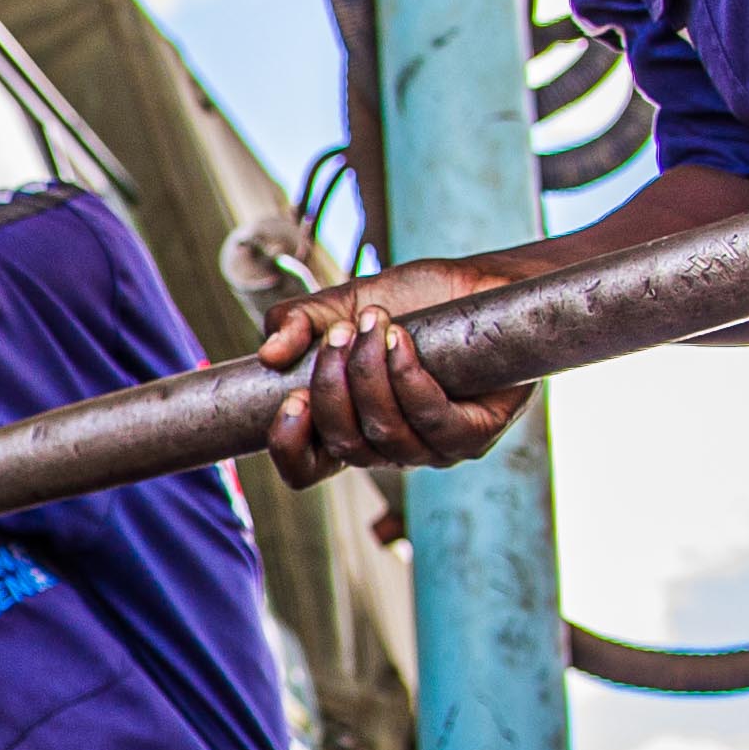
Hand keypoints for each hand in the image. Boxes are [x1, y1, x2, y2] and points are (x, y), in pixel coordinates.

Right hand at [256, 254, 538, 482]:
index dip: (289, 447)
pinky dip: (409, 379)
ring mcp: (432, 449)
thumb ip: (298, 322)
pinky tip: (403, 341)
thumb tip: (268, 354)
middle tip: (340, 334)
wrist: (481, 281)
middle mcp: (390, 447)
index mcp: (352, 427)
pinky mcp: (474, 435)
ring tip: (376, 322)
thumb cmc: (416, 299)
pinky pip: (431, 421)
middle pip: (344, 446)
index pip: (307, 468)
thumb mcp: (343, 303)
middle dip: (333, 387)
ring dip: (371, 375)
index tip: (291, 399)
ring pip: (386, 433)